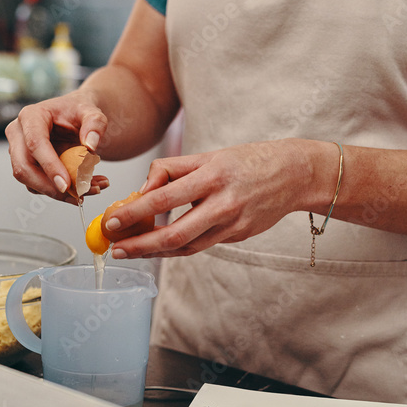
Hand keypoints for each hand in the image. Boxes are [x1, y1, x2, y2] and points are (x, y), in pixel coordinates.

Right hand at [5, 91, 110, 202]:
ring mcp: (20, 153)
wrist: (77, 118)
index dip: (49, 166)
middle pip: (24, 168)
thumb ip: (95, 124)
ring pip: (31, 182)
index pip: (35, 143)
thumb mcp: (93, 112)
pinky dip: (62, 193)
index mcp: (31, 116)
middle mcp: (19, 134)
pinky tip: (86, 187)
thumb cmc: (79, 112)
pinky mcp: (28, 167)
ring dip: (60, 193)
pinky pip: (40, 187)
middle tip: (79, 195)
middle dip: (50, 187)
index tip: (66, 184)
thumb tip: (90, 146)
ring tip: (93, 188)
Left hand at [107, 140, 309, 257]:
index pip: (164, 199)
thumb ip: (173, 170)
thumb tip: (143, 189)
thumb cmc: (247, 160)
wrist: (294, 174)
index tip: (111, 221)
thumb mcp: (209, 155)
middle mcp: (223, 203)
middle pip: (174, 233)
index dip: (134, 213)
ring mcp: (233, 224)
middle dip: (140, 245)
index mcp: (212, 176)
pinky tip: (158, 248)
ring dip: (155, 252)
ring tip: (130, 251)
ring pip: (187, 246)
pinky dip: (176, 249)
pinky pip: (201, 246)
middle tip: (116, 249)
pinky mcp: (238, 235)